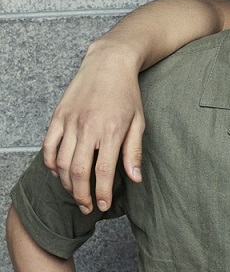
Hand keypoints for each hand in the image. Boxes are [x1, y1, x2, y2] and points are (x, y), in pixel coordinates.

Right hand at [43, 41, 144, 214]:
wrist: (109, 63)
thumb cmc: (127, 94)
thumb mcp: (138, 123)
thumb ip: (133, 152)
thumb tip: (134, 178)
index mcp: (111, 132)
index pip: (102, 171)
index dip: (101, 193)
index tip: (102, 206)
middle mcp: (88, 128)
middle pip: (78, 171)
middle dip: (82, 194)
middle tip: (87, 207)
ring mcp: (70, 121)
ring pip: (61, 161)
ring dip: (67, 183)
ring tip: (75, 193)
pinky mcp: (58, 116)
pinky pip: (48, 145)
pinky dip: (50, 162)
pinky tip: (58, 173)